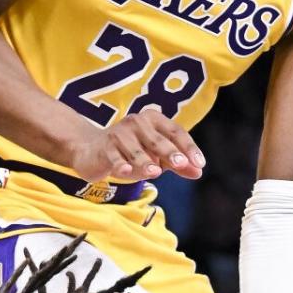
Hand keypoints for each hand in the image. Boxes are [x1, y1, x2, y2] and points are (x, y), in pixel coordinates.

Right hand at [67, 109, 204, 183]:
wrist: (93, 150)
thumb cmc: (131, 153)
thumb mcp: (157, 158)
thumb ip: (177, 164)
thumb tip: (198, 172)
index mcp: (153, 120)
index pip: (175, 131)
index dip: (189, 147)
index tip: (199, 163)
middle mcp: (137, 122)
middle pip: (158, 140)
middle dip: (170, 152)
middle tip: (181, 163)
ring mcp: (119, 134)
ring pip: (136, 151)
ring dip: (146, 162)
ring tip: (156, 172)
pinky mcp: (105, 147)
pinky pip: (114, 157)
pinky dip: (120, 164)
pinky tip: (125, 171)